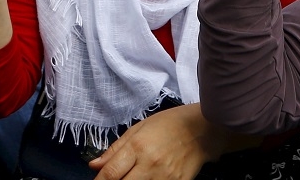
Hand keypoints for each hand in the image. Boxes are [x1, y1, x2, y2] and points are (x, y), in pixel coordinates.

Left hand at [90, 104, 258, 179]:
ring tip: (134, 176)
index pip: (110, 174)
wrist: (204, 129)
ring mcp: (165, 177)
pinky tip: (148, 178)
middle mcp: (151, 164)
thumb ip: (116, 149)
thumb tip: (95, 165)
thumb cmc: (170, 124)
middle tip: (115, 179)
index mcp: (139, 146)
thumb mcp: (140, 128)